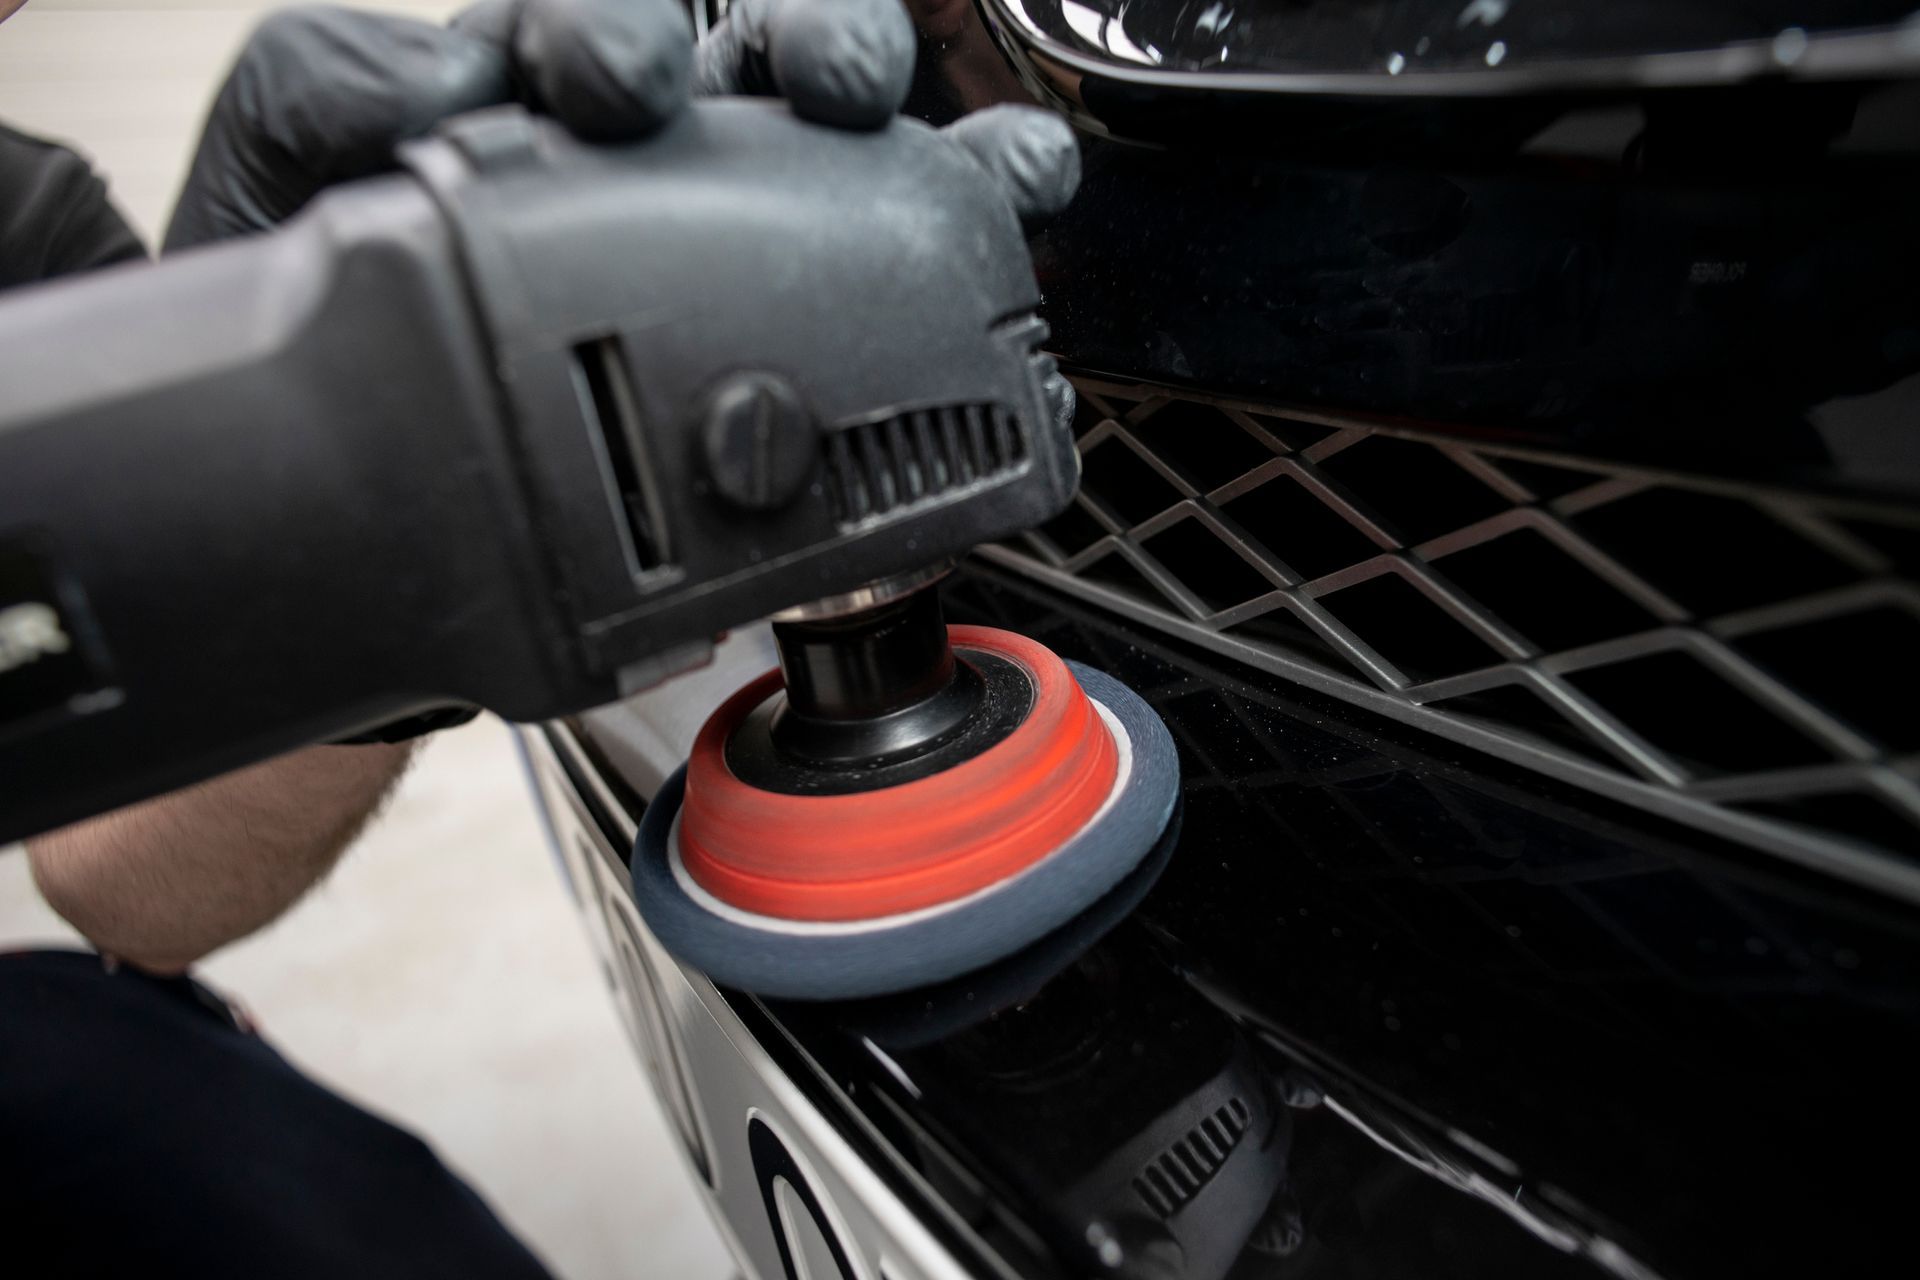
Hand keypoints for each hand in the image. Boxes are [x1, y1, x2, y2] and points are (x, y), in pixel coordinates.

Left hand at [164, 0, 1079, 252]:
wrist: (350, 476)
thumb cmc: (319, 295)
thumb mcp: (283, 177)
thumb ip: (328, 89)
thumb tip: (450, 70)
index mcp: (531, 78)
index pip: (612, 7)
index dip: (626, 19)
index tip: (617, 85)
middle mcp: (651, 130)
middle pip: (759, 34)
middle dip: (799, 37)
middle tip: (815, 85)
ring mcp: (739, 207)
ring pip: (850, 108)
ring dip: (894, 92)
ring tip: (917, 121)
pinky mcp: (808, 295)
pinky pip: (907, 222)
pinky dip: (976, 185)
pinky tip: (1015, 182)